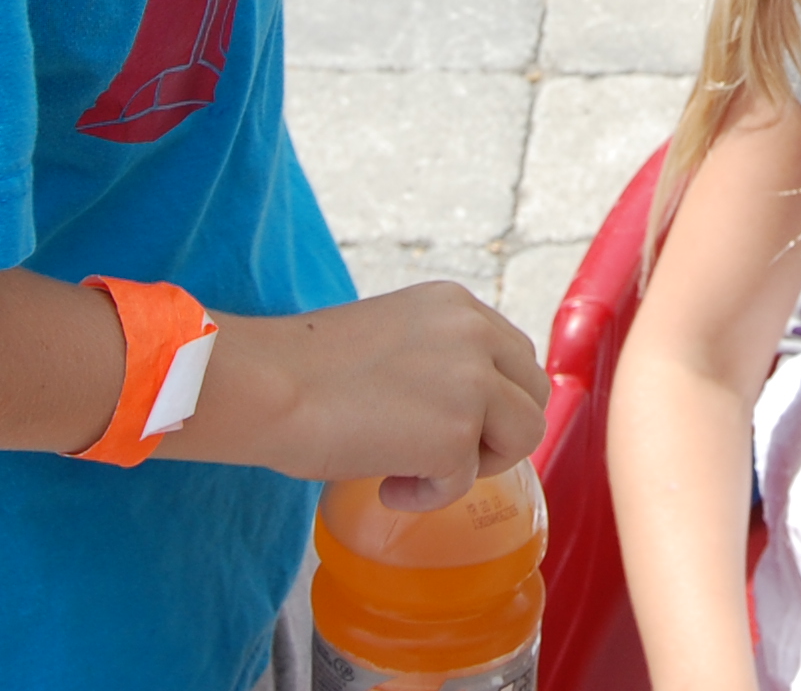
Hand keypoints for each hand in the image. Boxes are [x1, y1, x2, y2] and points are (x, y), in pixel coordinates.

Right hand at [168, 280, 548, 499]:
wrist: (266, 387)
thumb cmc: (305, 372)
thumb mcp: (392, 339)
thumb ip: (438, 357)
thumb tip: (466, 409)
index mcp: (456, 304)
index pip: (514, 355)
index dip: (491, 399)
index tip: (447, 422)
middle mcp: (475, 331)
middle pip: (534, 392)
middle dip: (496, 431)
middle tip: (439, 452)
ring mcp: (473, 380)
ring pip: (525, 435)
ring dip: (476, 463)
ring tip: (416, 468)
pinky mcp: (457, 432)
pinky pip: (467, 482)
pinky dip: (429, 496)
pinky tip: (387, 485)